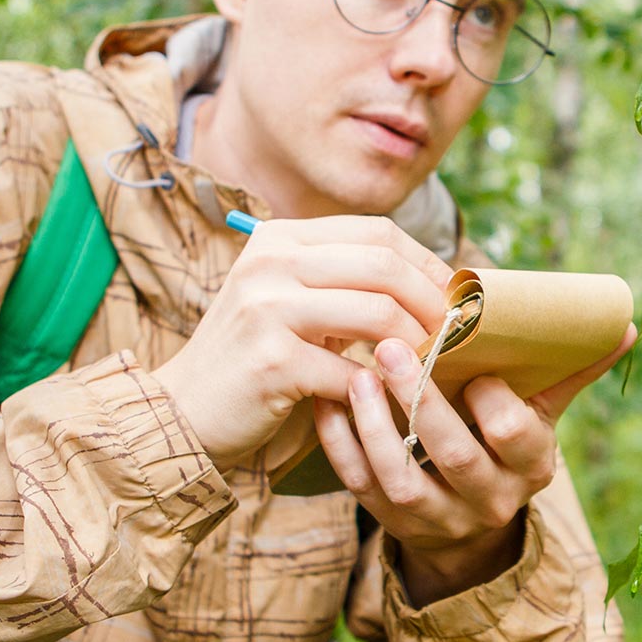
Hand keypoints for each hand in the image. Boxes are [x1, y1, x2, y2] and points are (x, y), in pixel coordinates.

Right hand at [154, 216, 452, 470]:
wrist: (183, 410)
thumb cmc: (256, 356)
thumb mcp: (294, 300)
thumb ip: (347, 280)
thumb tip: (440, 281)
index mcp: (281, 238)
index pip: (377, 232)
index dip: (427, 262)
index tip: (456, 295)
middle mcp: (271, 262)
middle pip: (385, 265)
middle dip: (433, 300)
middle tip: (458, 332)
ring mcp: (268, 309)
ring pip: (378, 313)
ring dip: (418, 343)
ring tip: (435, 363)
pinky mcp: (271, 362)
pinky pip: (353, 370)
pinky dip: (382, 387)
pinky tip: (394, 397)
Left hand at [313, 323, 635, 604]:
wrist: (472, 523)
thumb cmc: (507, 445)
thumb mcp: (544, 414)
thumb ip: (573, 370)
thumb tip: (624, 325)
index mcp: (531, 466)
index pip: (516, 434)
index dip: (492, 398)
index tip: (467, 354)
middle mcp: (490, 500)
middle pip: (456, 456)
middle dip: (423, 401)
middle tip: (393, 347)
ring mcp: (438, 518)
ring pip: (402, 479)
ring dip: (376, 425)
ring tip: (356, 374)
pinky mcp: (392, 524)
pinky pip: (361, 489)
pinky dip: (341, 446)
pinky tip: (328, 401)